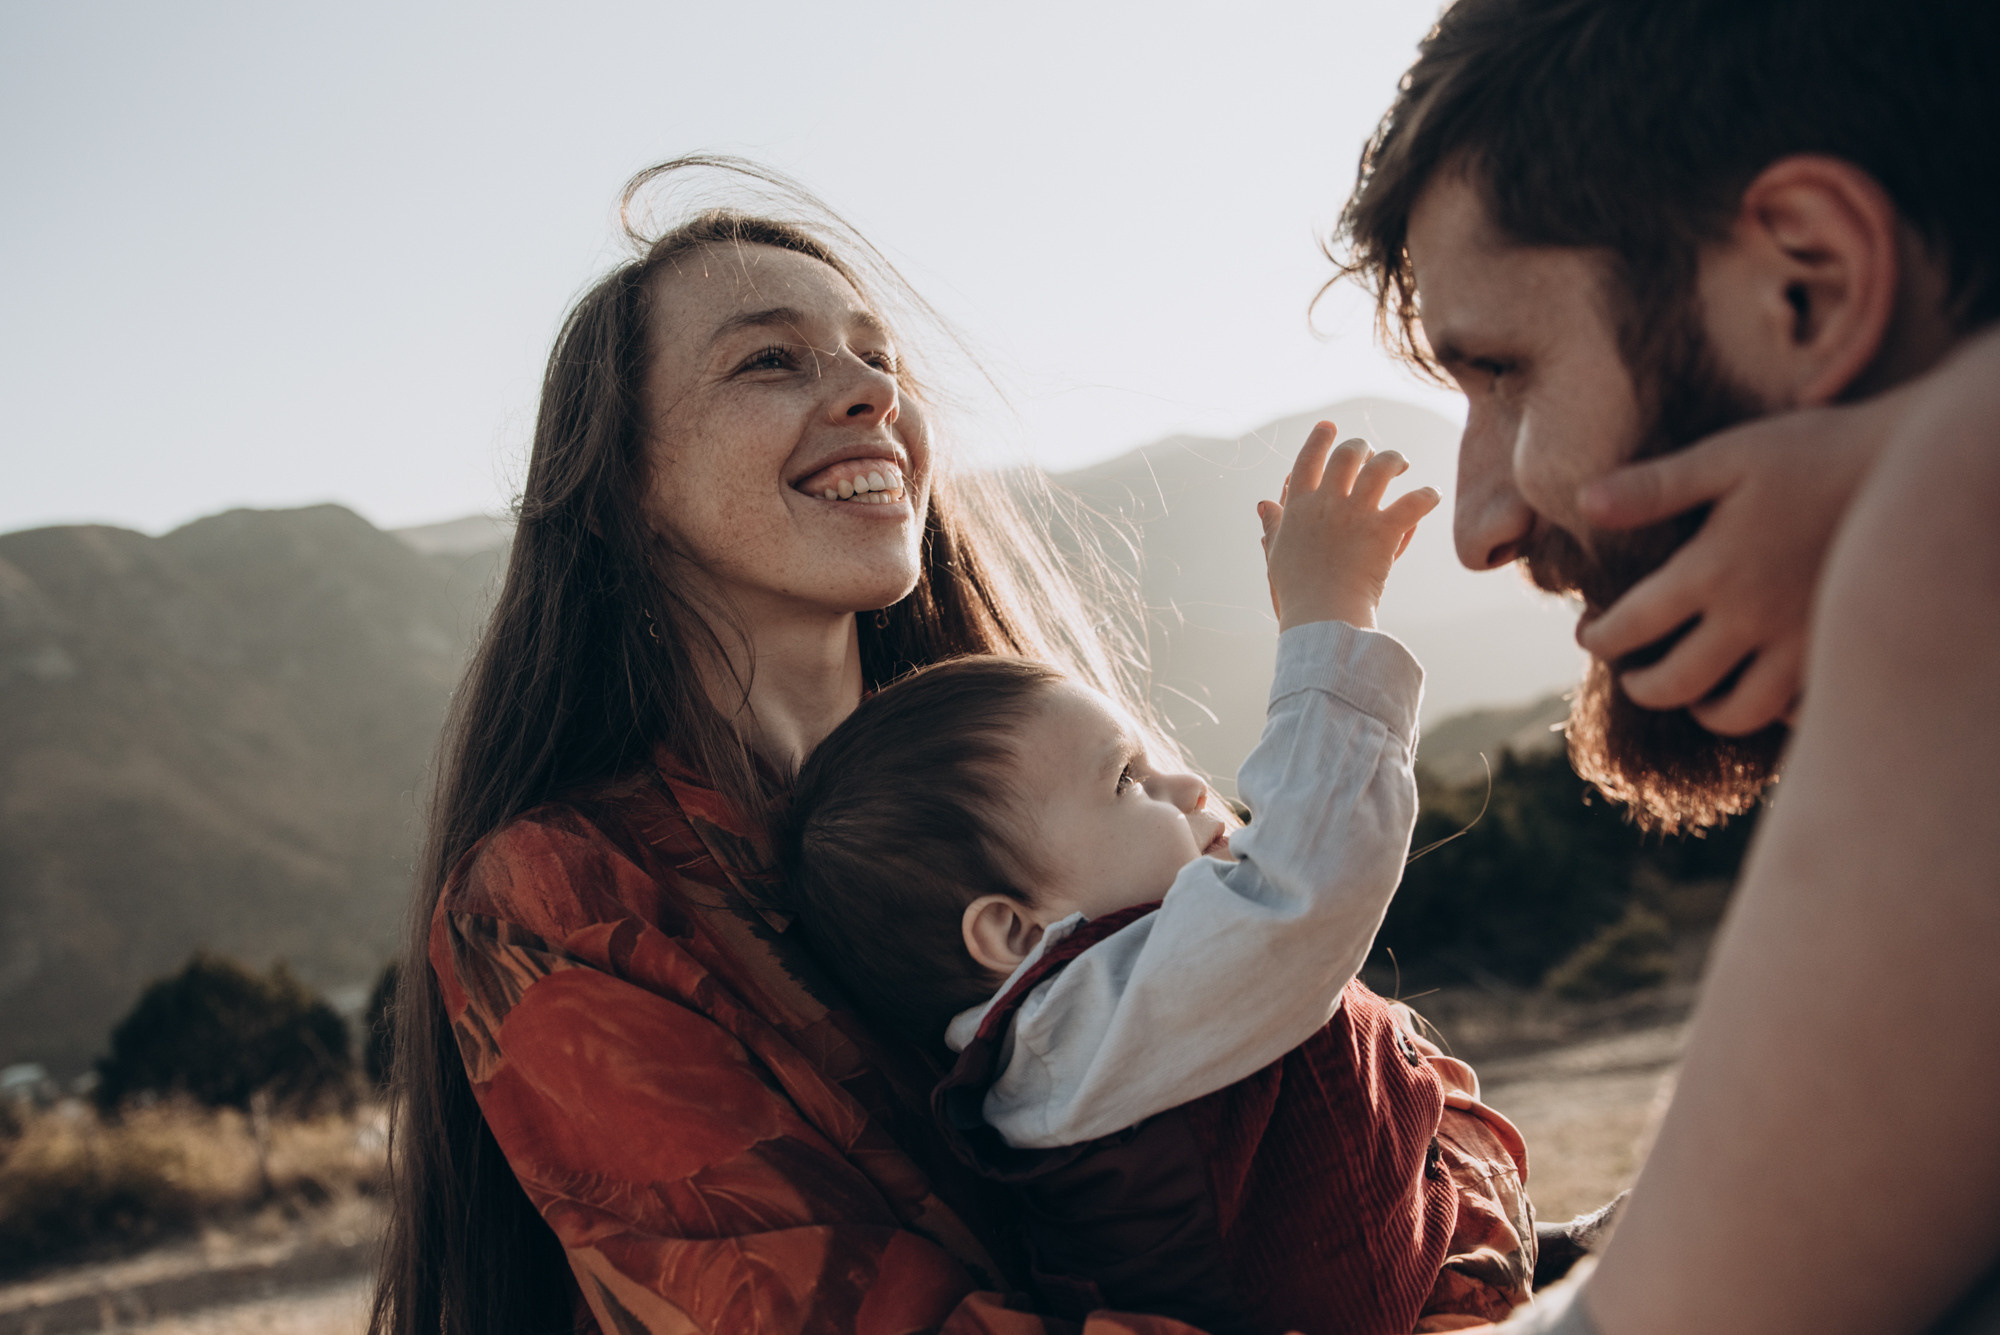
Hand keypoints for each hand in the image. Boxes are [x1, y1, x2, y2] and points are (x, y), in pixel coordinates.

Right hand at [1257, 421, 1439, 631]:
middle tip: (1371, 452)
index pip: (1308, 460)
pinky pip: (1414, 503)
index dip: (1319, 439)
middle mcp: (1328, 504)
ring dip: (1394, 459)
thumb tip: (1264, 503)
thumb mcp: (1278, 557)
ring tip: (1402, 464)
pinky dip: (1427, 496)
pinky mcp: (1384, 532)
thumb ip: (1274, 527)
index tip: (1329, 426)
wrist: (1321, 618)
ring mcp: (1356, 515)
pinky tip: (1433, 495)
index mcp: (1299, 509)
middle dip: (1361, 446)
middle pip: (1348, 454)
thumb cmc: (1297, 593)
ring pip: (1382, 467)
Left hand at [1575, 393, 1897, 734]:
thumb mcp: (1725, 456)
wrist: (1909, 470)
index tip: (1590, 634)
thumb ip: (1654, 487)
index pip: (1632, 627)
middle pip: (1676, 683)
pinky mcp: (1838, 649)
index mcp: (1712, 570)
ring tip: (1693, 693)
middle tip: (1632, 677)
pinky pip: (1797, 708)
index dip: (1600, 638)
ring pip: (1739, 711)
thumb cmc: (1811, 453)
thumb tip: (1586, 504)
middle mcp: (1752, 618)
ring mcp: (1799, 641)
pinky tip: (1759, 693)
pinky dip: (1771, 713)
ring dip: (1704, 710)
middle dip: (1643, 686)